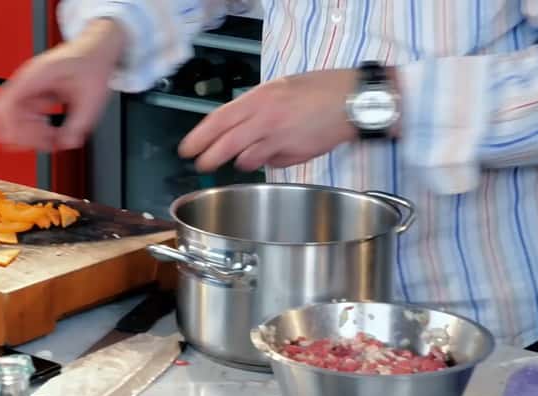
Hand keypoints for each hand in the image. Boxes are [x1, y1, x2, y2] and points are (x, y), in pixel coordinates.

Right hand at [0, 19, 125, 151]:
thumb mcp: (91, 99)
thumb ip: (78, 124)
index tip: (17, 142)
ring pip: (13, 118)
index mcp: (36, 76)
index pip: (6, 103)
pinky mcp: (35, 96)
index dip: (7, 126)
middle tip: (44, 143)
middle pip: (5, 114)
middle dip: (21, 134)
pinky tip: (50, 133)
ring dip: (28, 134)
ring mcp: (29, 89)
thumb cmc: (91, 65)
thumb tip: (66, 144)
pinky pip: (24, 117)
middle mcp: (27, 82)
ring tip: (51, 139)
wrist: (95, 52)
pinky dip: (35, 129)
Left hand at [178, 69, 358, 171]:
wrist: (350, 100)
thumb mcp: (279, 88)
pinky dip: (268, 162)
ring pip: (247, 158)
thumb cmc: (319, 91)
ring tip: (246, 158)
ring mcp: (280, 137)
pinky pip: (271, 163)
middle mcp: (266, 117)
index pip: (219, 119)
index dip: (199, 136)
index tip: (187, 148)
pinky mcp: (294, 153)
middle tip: (201, 165)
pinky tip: (277, 152)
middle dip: (209, 158)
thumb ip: (256, 109)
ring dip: (242, 161)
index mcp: (259, 98)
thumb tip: (237, 128)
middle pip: (226, 143)